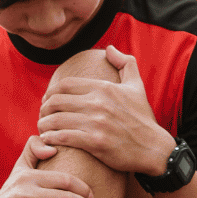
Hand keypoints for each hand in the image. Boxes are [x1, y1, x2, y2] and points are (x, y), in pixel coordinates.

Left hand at [37, 45, 174, 174]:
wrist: (154, 149)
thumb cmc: (143, 118)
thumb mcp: (137, 86)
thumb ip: (125, 63)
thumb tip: (110, 48)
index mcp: (104, 88)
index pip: (65, 85)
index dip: (50, 92)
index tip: (46, 101)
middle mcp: (99, 103)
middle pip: (56, 101)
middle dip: (43, 109)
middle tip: (42, 116)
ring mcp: (97, 123)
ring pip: (56, 120)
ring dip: (44, 124)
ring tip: (42, 129)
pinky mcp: (96, 142)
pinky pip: (64, 137)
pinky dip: (51, 138)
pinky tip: (48, 140)